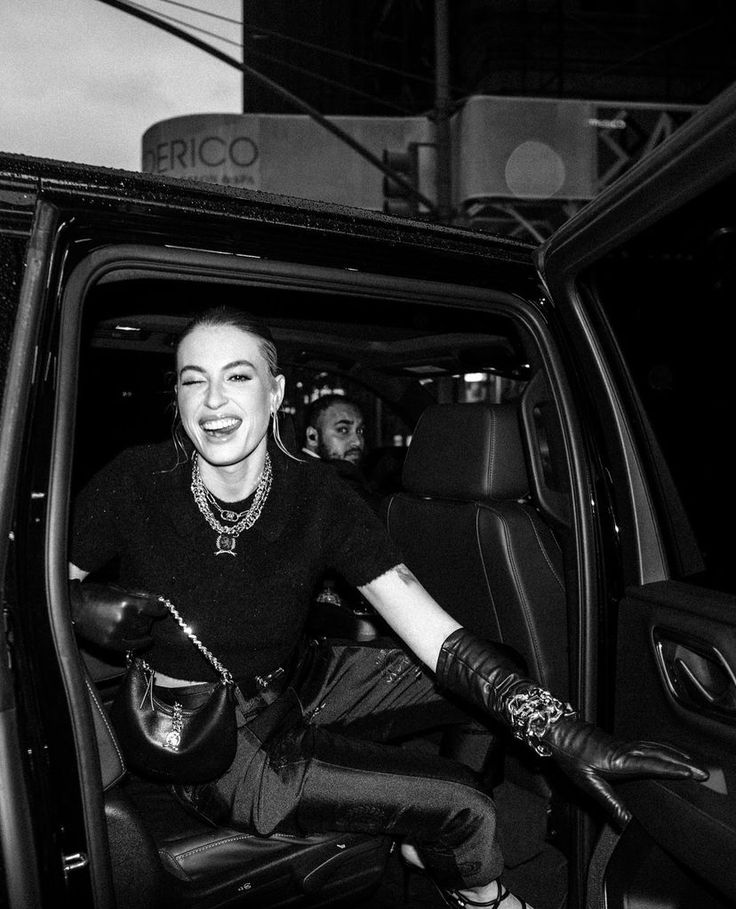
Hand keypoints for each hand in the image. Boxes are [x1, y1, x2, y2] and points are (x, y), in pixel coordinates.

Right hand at [69, 580, 167, 651]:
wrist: (71, 608)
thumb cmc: (93, 594)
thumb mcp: (116, 589)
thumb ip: (136, 596)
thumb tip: (153, 600)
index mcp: (127, 603)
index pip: (155, 608)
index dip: (160, 608)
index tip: (161, 608)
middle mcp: (124, 619)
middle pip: (148, 621)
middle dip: (149, 617)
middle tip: (145, 613)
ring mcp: (117, 632)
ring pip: (142, 632)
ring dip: (144, 627)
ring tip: (139, 622)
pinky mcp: (110, 643)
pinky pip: (132, 645)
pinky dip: (141, 642)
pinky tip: (147, 639)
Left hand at [544, 715, 708, 827]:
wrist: (558, 732)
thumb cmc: (570, 755)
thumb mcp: (588, 783)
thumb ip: (609, 802)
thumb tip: (625, 823)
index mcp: (620, 760)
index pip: (653, 765)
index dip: (673, 769)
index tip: (691, 774)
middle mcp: (625, 749)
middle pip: (660, 754)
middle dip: (682, 762)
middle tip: (702, 772)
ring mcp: (623, 743)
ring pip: (655, 746)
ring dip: (674, 753)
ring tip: (690, 761)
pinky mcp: (619, 741)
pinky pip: (647, 743)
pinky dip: (662, 747)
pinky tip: (664, 750)